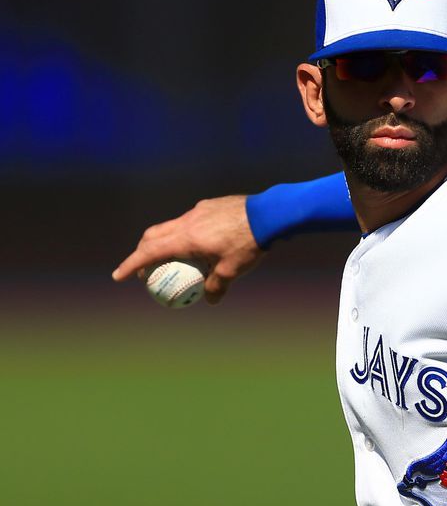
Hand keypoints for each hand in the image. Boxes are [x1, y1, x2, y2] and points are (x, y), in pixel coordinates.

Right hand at [112, 195, 263, 303]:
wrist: (268, 214)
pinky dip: (186, 233)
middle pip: (153, 236)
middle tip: (145, 270)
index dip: (131, 265)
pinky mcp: (209, 205)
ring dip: (166, 242)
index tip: (119, 276)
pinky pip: (190, 220)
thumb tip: (211, 300)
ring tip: (173, 258)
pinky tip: (202, 243)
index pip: (149, 252)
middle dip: (143, 252)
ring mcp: (198, 211)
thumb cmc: (248, 244)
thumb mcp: (232, 270)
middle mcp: (187, 221)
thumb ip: (217, 286)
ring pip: (171, 226)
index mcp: (186, 238)